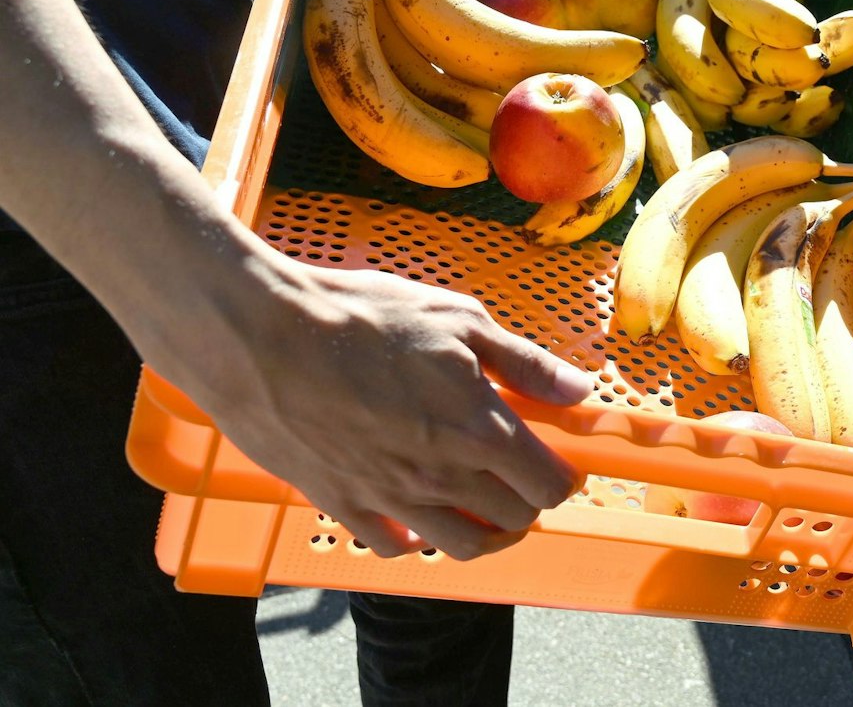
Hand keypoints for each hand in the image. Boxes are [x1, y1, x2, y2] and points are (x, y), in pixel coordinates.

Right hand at [144, 251, 590, 560]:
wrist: (262, 336)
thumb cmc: (362, 317)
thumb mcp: (459, 320)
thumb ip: (524, 363)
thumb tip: (578, 389)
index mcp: (479, 430)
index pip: (548, 486)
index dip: (561, 477)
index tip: (556, 461)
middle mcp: (441, 475)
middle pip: (514, 521)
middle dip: (526, 499)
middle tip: (516, 473)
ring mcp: (391, 498)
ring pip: (461, 546)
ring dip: (482, 530)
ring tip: (479, 502)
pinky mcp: (343, 505)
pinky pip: (395, 547)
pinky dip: (415, 538)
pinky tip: (416, 510)